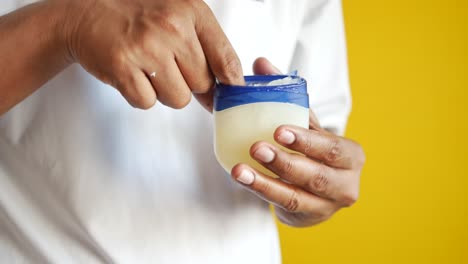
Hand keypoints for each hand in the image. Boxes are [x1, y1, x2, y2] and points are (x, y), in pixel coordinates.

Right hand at [63, 0, 243, 109]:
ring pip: (178, 99)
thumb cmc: (136, 16)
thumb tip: (228, 85)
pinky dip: (140, 94)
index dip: (230, 81)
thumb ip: (205, 47)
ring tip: (148, 67)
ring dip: (165, 91)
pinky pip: (147, 102)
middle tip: (167, 65)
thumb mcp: (177, 16)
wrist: (86, 11)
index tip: (230, 91)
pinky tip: (132, 72)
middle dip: (189, 82)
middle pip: (202, 84)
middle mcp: (171, 27)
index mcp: (190, 11)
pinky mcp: (122, 67)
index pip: (225, 57)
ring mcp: (146, 48)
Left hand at [231, 58, 364, 226]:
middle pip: (316, 174)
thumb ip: (286, 94)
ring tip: (240, 170)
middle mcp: (346, 183)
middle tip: (256, 147)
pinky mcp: (308, 218)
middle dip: (285, 162)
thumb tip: (261, 63)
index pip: (331, 148)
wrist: (317, 188)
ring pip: (296, 195)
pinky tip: (243, 179)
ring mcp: (328, 206)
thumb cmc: (313, 150)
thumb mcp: (306, 123)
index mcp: (350, 155)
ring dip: (266, 182)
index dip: (307, 140)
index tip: (279, 130)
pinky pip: (282, 206)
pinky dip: (261, 192)